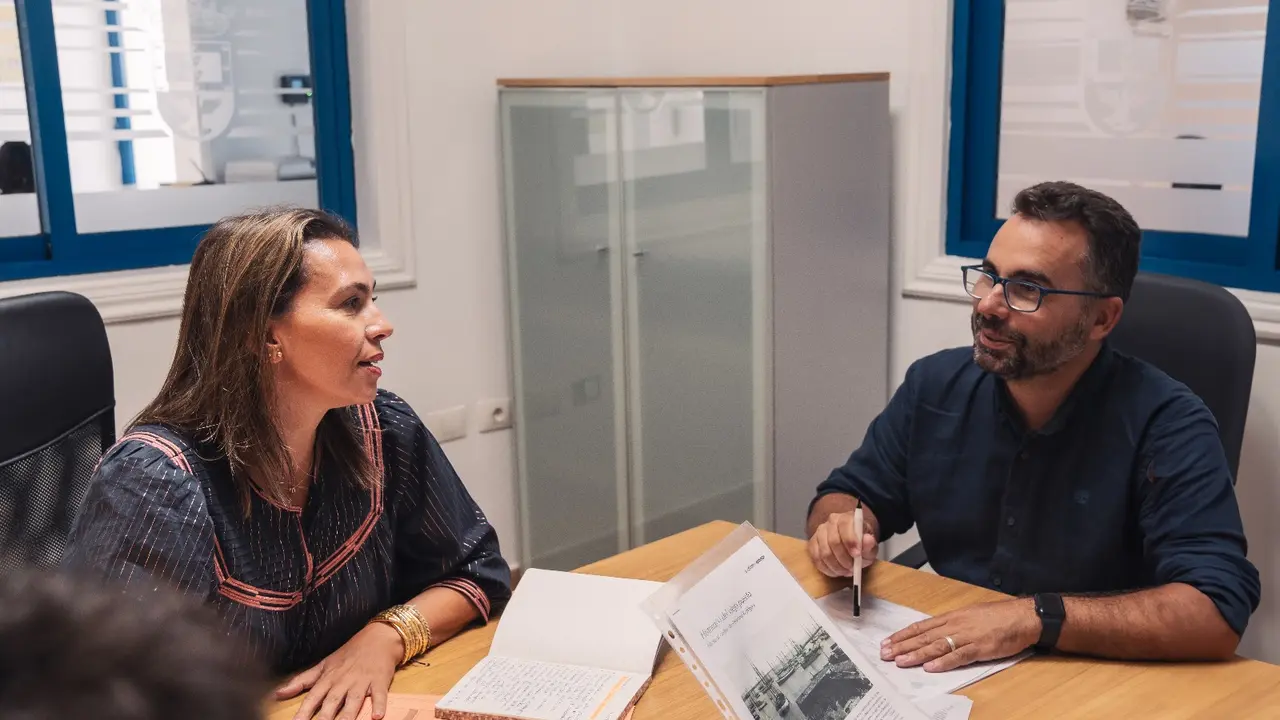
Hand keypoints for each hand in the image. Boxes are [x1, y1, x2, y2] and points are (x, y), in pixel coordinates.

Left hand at [276, 622, 402, 719]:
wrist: (377, 638)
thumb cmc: (349, 653)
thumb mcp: (324, 665)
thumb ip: (302, 681)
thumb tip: (278, 693)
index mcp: (328, 679)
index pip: (312, 698)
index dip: (303, 713)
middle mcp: (343, 681)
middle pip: (332, 702)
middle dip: (324, 718)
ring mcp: (362, 681)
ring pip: (354, 700)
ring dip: (348, 715)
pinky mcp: (380, 681)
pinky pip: (380, 695)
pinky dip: (379, 704)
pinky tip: (377, 716)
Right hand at [807, 510, 876, 577]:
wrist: (852, 543)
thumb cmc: (861, 544)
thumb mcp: (870, 546)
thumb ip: (870, 544)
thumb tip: (868, 540)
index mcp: (847, 518)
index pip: (845, 525)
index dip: (850, 541)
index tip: (857, 555)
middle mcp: (831, 522)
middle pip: (833, 541)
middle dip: (844, 559)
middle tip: (852, 568)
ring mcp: (820, 532)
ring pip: (824, 552)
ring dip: (836, 566)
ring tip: (846, 571)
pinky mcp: (813, 543)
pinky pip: (816, 559)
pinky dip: (827, 569)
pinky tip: (836, 571)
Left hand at [880, 598, 1039, 671]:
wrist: (1023, 616)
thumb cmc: (999, 616)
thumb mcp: (970, 615)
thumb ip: (953, 624)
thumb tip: (936, 632)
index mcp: (952, 617)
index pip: (922, 626)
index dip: (903, 635)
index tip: (888, 641)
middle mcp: (956, 625)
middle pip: (924, 636)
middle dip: (903, 646)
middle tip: (885, 653)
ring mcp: (967, 636)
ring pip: (936, 646)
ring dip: (917, 654)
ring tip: (900, 661)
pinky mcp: (980, 648)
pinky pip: (959, 655)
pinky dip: (943, 662)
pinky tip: (930, 667)